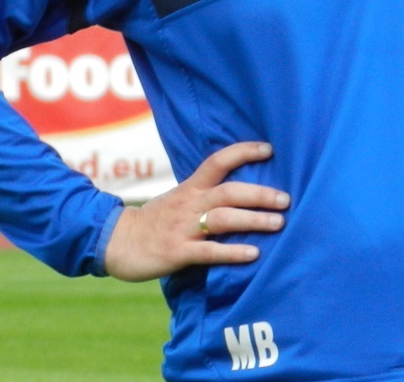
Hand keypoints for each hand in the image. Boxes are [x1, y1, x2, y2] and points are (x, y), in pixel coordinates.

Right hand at [103, 141, 287, 281]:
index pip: (217, 161)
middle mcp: (189, 204)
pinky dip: (232, 252)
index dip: (243, 152)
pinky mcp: (177, 252)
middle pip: (228, 191)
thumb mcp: (178, 200)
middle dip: (259, 194)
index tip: (269, 149)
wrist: (117, 242)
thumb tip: (242, 193)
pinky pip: (209, 251)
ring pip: (223, 218)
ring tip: (279, 224)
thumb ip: (205, 196)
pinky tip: (253, 254)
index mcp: (190, 188)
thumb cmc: (155, 222)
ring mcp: (183, 228)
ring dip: (253, 220)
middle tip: (286, 199)